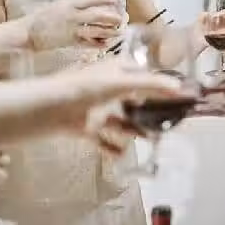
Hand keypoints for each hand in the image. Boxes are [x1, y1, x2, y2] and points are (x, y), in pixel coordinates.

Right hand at [25, 0, 122, 50]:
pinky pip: (88, 43)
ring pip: (96, 31)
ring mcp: (72, 29)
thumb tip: (94, 7)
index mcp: (69, 4)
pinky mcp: (70, 41)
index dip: (104, 0)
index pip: (91, 0)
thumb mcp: (59, 5)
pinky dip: (98, 44)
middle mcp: (72, 15)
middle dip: (112, 18)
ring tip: (118, 32)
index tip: (115, 1)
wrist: (28, 32)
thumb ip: (75, 6)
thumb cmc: (43, 17)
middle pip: (98, 16)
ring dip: (109, 32)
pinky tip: (105, 43)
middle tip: (120, 19)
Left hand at [50, 58, 182, 152]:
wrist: (42, 110)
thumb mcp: (120, 83)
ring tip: (152, 139)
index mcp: (116, 70)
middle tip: (171, 121)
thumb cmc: (81, 89)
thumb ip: (151, 85)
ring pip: (123, 120)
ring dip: (136, 129)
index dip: (163, 84)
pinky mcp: (86, 127)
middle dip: (152, 110)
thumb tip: (181, 88)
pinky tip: (122, 155)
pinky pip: (104, 139)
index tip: (182, 96)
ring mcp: (97, 108)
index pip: (146, 75)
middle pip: (137, 98)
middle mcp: (108, 87)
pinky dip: (112, 147)